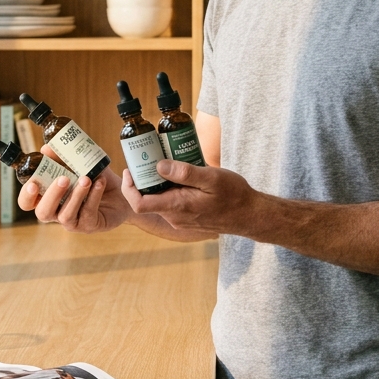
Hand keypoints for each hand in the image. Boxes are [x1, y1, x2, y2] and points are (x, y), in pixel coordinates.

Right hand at [16, 146, 131, 232]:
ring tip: (87, 179)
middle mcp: (56, 212)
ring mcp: (72, 222)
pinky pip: (88, 213)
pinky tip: (100, 182)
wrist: (122, 193)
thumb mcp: (79, 165)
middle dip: (52, 195)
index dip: (27, 196)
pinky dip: (93, 196)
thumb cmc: (94, 178)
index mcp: (48, 197)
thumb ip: (62, 157)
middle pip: (43, 212)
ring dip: (76, 195)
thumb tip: (46, 148)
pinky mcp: (89, 225)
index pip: (28, 202)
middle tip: (64, 178)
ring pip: (66, 215)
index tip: (33, 183)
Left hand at [120, 158, 258, 234]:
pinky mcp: (187, 219)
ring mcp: (181, 220)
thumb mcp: (211, 178)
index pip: (139, 203)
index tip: (130, 170)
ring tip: (166, 162)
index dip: (129, 188)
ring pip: (160, 201)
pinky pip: (171, 204)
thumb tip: (158, 166)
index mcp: (177, 206)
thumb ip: (184, 173)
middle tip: (149, 158)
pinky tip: (181, 175)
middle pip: (147, 199)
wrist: (249, 215)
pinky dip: (170, 189)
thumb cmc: (234, 196)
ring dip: (159, 183)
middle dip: (144, 180)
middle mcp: (175, 217)